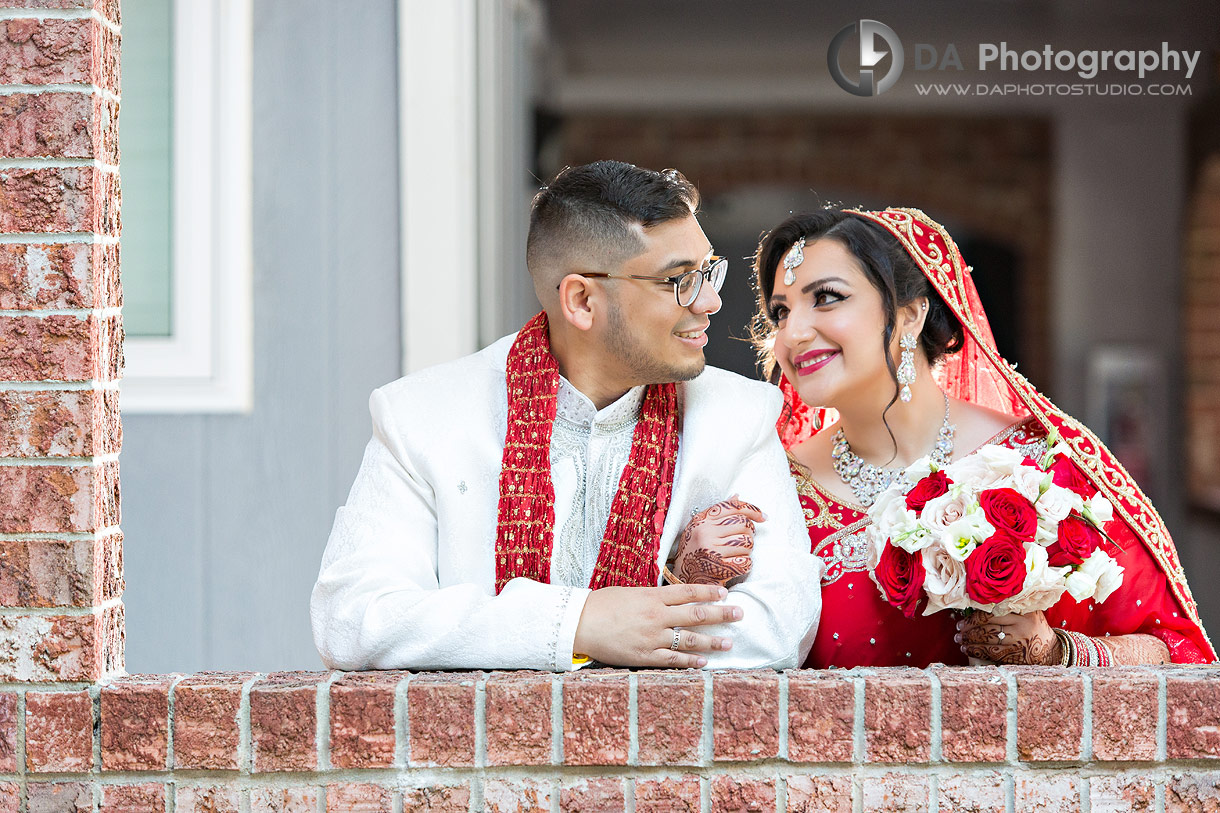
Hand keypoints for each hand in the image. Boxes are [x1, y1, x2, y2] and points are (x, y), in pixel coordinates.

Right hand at [572, 584, 741, 667]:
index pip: (688, 592)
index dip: (709, 592)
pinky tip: (704, 662)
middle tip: (740, 613)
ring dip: (713, 641)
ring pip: (690, 639)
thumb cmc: (601, 604)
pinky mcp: (645, 655)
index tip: (725, 592)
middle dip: (721, 614)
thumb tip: (671, 599)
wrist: (579, 623)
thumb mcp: (630, 593)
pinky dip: (691, 661)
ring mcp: (652, 637)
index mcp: (652, 596)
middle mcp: (657, 616)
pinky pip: (673, 659)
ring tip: (730, 642)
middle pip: (696, 614)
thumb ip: (652, 597)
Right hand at [673, 495, 763, 585]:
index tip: (763, 517)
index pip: (732, 507)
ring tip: (737, 553)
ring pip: (747, 543)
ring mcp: (712, 551)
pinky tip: (737, 565)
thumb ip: (717, 513)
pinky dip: (746, 564)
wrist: (682, 580)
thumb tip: (737, 496)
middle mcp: (705, 533)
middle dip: (749, 533)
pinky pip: (746, 562)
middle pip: (744, 524)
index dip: (752, 510)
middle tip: (744, 541)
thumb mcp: (699, 527)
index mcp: (701, 520)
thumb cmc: (694, 551)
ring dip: (747, 550)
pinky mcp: (719, 569)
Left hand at [955, 610, 1060, 664]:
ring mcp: (1021, 643)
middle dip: (969, 631)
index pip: (993, 613)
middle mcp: (1023, 626)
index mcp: (1023, 611)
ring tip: (960, 641)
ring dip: (971, 642)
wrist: (1051, 649)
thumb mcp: (1026, 611)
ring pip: (990, 643)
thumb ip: (1007, 605)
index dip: (974, 618)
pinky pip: (995, 655)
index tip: (962, 621)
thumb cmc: (1032, 626)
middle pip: (990, 628)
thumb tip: (975, 602)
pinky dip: (979, 652)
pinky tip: (969, 650)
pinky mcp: (1019, 657)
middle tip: (958, 631)